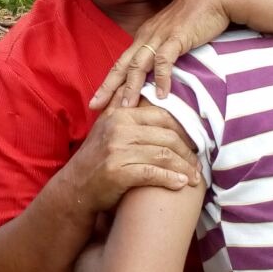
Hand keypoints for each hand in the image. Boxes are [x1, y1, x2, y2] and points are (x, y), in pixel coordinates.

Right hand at [62, 100, 201, 218]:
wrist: (74, 187)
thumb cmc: (96, 158)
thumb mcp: (105, 126)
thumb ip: (121, 106)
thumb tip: (136, 85)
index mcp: (120, 115)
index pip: (162, 117)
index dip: (183, 131)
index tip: (194, 144)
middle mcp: (119, 129)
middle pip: (167, 136)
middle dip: (187, 153)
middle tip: (198, 165)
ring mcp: (117, 150)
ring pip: (163, 155)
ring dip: (184, 169)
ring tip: (194, 178)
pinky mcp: (118, 172)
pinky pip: (153, 174)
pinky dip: (171, 180)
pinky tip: (181, 185)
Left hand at [89, 0, 235, 110]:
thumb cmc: (196, 16)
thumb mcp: (173, 35)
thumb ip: (164, 51)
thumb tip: (160, 73)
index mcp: (144, 37)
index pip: (122, 63)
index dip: (109, 83)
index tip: (97, 101)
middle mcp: (146, 36)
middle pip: (122, 65)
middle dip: (108, 87)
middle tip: (95, 106)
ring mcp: (160, 36)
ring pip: (139, 64)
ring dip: (132, 87)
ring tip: (127, 107)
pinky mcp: (176, 38)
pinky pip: (164, 60)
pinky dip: (162, 78)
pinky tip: (162, 95)